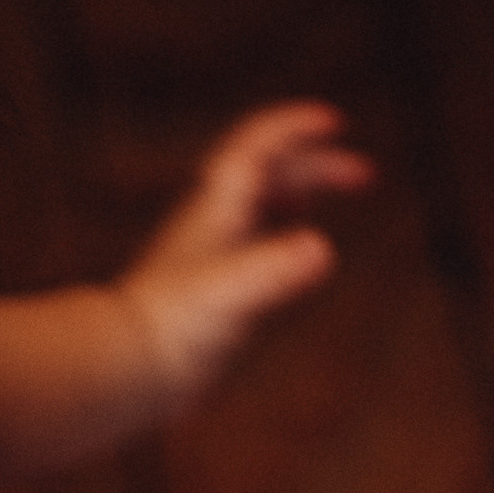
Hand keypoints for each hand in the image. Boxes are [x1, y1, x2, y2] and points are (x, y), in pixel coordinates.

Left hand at [118, 101, 372, 408]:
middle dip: (318, 167)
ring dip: (296, 196)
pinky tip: (292, 260)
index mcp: (217, 210)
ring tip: (322, 200)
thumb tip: (322, 249)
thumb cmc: (170, 330)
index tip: (335, 121)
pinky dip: (279, 241)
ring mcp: (211, 259)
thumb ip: (275, 269)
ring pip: (258, 210)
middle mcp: (213, 226)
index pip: (257, 147)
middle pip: (269, 176)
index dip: (294, 128)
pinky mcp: (211, 293)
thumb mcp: (231, 293)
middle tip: (367, 174)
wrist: (126, 371)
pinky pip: (252, 250)